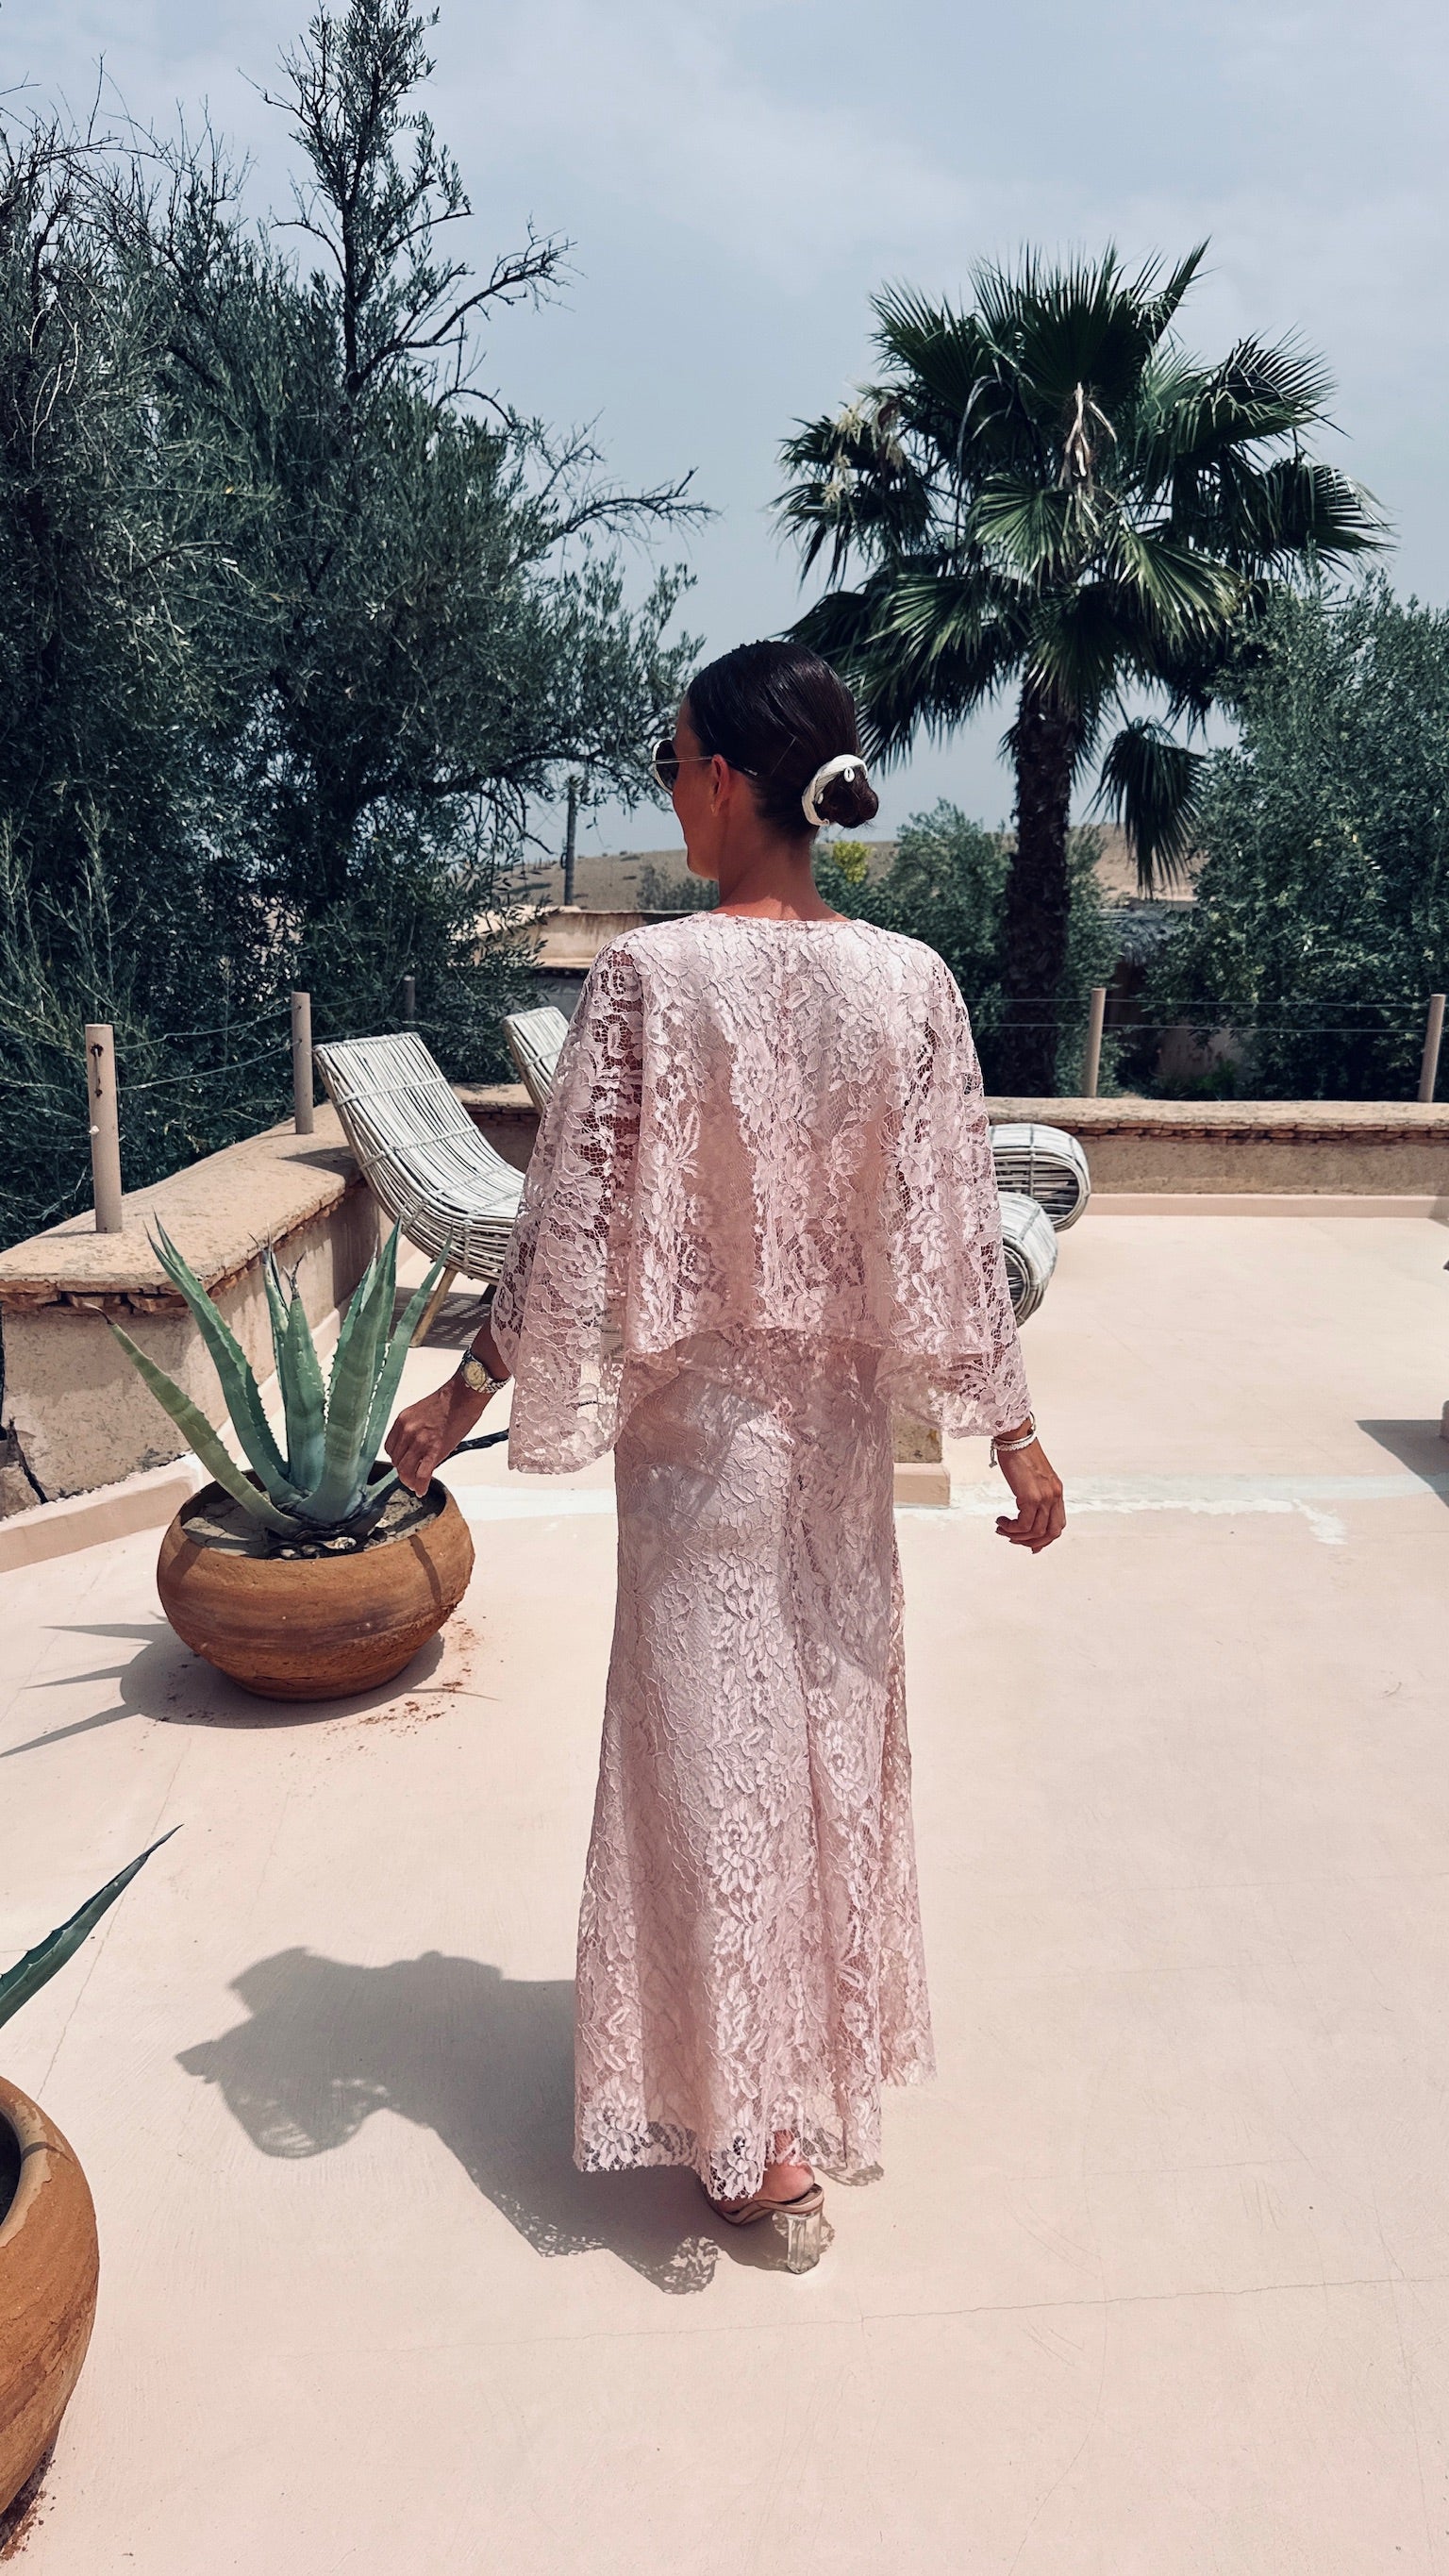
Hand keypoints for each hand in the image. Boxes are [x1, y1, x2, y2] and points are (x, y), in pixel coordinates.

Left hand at [386, 1373, 489, 1496]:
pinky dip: (421, 1485)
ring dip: (410, 1480)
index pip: (390, 1448)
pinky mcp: (435, 1449)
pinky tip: (422, 1490)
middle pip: (397, 1461)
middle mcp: (407, 1431)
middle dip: (403, 1471)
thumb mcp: (420, 1413)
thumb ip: (413, 1430)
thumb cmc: (447, 1402)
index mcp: (402, 1421)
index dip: (396, 1459)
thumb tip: (414, 1449)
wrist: (463, 1396)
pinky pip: (422, 1474)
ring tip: (416, 1484)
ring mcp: (420, 1441)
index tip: (403, 1463)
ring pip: (406, 1470)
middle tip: (411, 1476)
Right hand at [994, 1437, 1064, 1552]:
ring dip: (1016, 1536)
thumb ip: (1034, 1492)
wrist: (1015, 1437)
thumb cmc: (1020, 1452)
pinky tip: (1001, 1521)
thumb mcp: (1033, 1477)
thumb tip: (1023, 1507)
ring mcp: (1044, 1497)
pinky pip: (1023, 1525)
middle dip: (1031, 1542)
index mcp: (1056, 1491)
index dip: (1045, 1538)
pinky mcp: (1031, 1496)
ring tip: (1002, 1528)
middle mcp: (1054, 1496)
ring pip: (1035, 1532)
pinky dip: (1011, 1528)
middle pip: (1051, 1533)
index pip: (1059, 1524)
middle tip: (1013, 1539)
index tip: (1029, 1543)